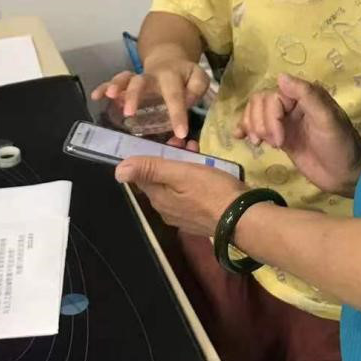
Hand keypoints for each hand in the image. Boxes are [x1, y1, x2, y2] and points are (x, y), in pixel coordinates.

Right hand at [90, 57, 207, 138]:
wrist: (169, 59)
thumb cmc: (184, 76)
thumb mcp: (198, 78)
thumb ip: (197, 88)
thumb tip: (188, 101)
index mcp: (171, 76)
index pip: (175, 95)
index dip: (178, 113)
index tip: (181, 133)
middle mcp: (151, 76)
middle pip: (141, 82)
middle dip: (134, 96)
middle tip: (129, 113)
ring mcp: (137, 78)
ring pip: (125, 79)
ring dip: (116, 87)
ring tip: (109, 96)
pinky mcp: (127, 82)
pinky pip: (113, 82)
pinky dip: (103, 87)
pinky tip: (96, 96)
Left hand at [115, 157, 245, 236]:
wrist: (243, 219)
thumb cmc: (211, 191)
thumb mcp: (181, 173)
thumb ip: (150, 169)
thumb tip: (118, 170)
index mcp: (158, 199)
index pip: (142, 175)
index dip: (152, 155)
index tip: (169, 142)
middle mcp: (166, 210)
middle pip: (160, 180)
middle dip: (170, 159)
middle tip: (187, 144)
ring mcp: (183, 216)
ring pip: (175, 187)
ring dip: (183, 167)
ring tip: (199, 152)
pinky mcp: (199, 219)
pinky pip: (188, 195)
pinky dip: (193, 181)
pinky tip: (208, 171)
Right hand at [236, 74, 360, 196]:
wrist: (345, 176)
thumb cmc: (340, 145)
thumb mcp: (327, 119)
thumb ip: (306, 95)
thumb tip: (280, 76)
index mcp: (305, 95)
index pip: (272, 96)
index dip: (270, 117)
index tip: (279, 141)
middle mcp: (293, 104)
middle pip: (260, 102)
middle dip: (260, 123)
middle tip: (273, 143)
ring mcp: (285, 121)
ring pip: (256, 112)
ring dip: (252, 126)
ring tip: (260, 144)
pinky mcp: (280, 137)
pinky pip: (258, 126)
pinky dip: (245, 128)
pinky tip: (239, 137)